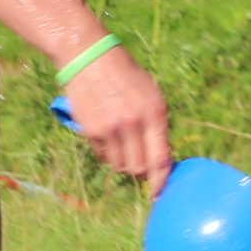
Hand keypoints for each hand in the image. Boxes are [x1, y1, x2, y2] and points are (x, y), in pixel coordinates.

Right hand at [61, 39, 171, 191]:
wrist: (89, 57)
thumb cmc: (125, 76)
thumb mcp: (150, 94)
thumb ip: (157, 125)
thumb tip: (160, 160)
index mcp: (155, 112)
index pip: (161, 158)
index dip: (161, 181)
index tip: (159, 193)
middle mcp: (134, 122)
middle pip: (139, 168)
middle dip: (140, 171)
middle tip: (138, 164)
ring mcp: (112, 128)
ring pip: (120, 165)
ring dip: (122, 161)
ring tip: (121, 143)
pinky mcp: (92, 130)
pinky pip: (103, 156)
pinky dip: (106, 152)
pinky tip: (106, 134)